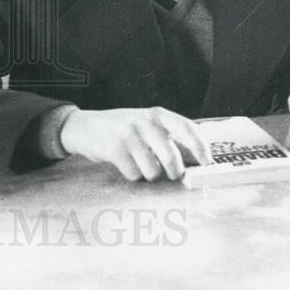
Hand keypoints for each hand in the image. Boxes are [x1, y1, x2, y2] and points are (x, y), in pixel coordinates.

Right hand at [59, 107, 211, 181]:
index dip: (201, 147)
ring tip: (138, 164)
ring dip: (148, 175)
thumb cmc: (119, 129)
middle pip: (172, 157)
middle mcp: (144, 121)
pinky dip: (131, 176)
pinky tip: (123, 164)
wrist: (82, 126)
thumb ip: (165, 136)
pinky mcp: (114, 148)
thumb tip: (193, 162)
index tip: (208, 164)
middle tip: (172, 174)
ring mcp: (128, 134)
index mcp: (156, 114)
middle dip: (175, 172)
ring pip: (153, 170)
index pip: (187, 128)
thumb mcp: (143, 124)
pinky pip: (134, 174)